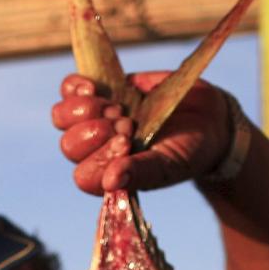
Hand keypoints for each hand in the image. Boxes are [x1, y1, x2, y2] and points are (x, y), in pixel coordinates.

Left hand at [51, 70, 235, 196]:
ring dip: (82, 111)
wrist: (206, 118)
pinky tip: (92, 88)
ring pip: (62, 118)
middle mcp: (99, 150)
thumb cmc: (189, 151)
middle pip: (69, 146)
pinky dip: (76, 87)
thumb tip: (111, 182)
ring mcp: (97, 120)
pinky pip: (70, 90)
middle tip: (127, 124)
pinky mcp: (101, 92)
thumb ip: (143, 172)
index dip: (99, 158)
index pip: (85, 176)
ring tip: (115, 108)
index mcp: (111, 176)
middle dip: (94, 133)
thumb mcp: (170, 164)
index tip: (127, 142)